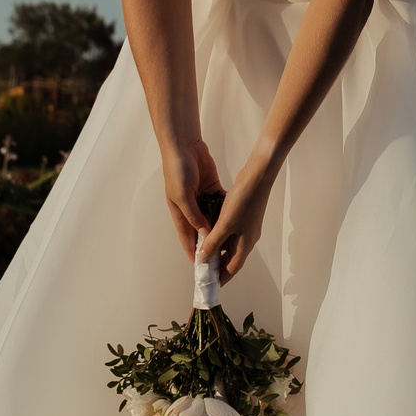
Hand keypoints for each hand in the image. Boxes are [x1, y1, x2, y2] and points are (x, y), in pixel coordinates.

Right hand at [161, 140, 224, 261]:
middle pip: (203, 232)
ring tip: (233, 244)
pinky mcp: (212, 189)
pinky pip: (221, 204)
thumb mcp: (183, 195)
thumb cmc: (178, 170)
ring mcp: (202, 199)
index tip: (203, 269)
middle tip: (222, 259)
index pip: (188, 240)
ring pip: (213, 219)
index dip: (195, 254)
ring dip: (221, 229)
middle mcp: (192, 209)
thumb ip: (193, 215)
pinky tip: (238, 220)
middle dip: (211, 246)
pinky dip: (227, 211)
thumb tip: (205, 234)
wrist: (185, 145)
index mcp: (180, 213)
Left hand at [196, 144, 277, 279]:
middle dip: (217, 263)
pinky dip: (219, 233)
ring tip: (201, 250)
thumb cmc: (245, 201)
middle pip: (231, 256)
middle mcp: (247, 237)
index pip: (232, 268)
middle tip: (202, 268)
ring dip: (217, 247)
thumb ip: (213, 242)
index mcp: (246, 243)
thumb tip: (203, 259)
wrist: (258, 176)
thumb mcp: (225, 224)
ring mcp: (246, 225)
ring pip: (229, 242)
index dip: (221, 277)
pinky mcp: (243, 215)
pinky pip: (229, 230)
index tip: (210, 285)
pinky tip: (208, 230)